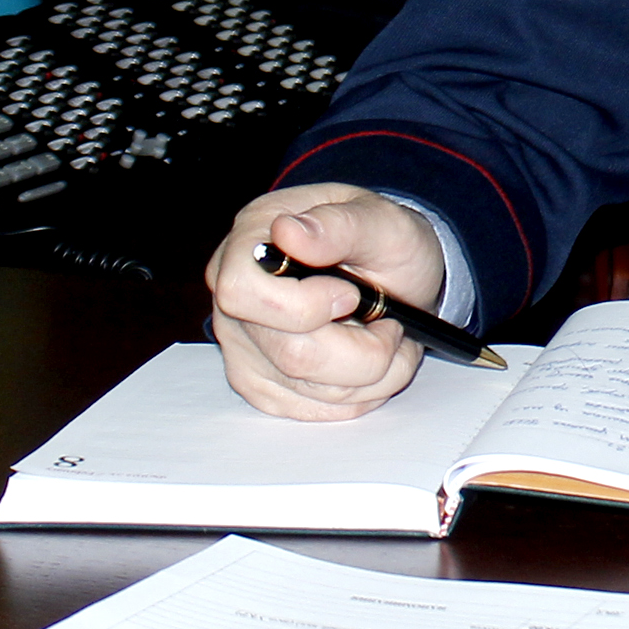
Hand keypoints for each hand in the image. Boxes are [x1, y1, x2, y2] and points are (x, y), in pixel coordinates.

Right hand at [205, 184, 448, 421]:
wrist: (392, 275)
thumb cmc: (382, 241)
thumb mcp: (381, 221)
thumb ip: (340, 225)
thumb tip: (288, 232)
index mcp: (251, 242)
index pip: (241, 292)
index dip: (302, 306)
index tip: (352, 296)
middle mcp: (236, 298)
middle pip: (290, 353)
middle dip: (362, 349)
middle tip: (393, 325)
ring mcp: (243, 345)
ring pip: (308, 390)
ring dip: (371, 374)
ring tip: (391, 340)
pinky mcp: (261, 383)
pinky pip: (309, 408)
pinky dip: (358, 394)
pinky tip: (372, 363)